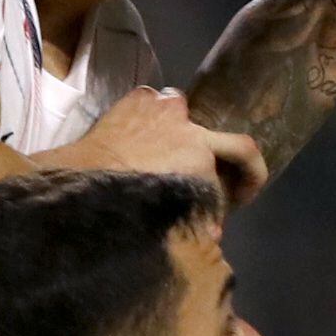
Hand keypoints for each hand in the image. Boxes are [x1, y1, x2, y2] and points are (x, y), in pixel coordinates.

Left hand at [76, 87, 269, 205]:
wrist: (81, 180)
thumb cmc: (130, 204)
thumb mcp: (172, 218)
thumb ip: (200, 221)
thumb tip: (214, 235)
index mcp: (201, 154)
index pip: (247, 154)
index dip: (253, 176)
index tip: (242, 196)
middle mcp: (188, 124)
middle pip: (223, 131)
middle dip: (230, 155)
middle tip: (216, 169)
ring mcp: (160, 106)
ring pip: (185, 112)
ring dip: (182, 130)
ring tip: (163, 149)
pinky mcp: (135, 99)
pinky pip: (151, 103)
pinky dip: (150, 117)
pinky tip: (136, 135)